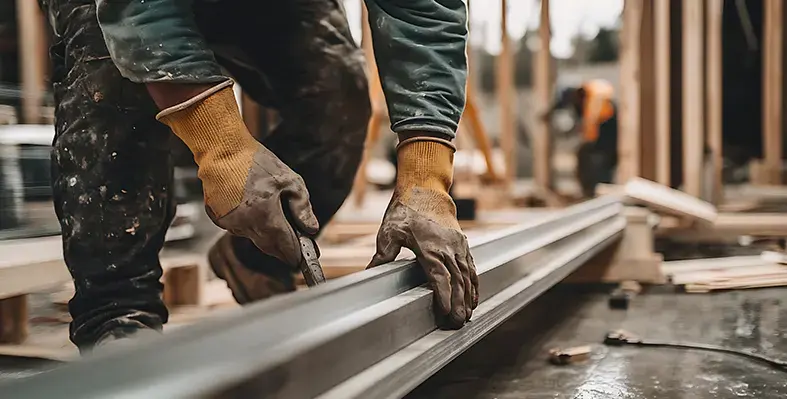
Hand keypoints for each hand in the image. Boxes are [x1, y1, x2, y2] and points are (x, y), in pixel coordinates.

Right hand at [157, 81, 317, 266]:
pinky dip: (248, 224)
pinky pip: (237, 228)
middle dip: (281, 248)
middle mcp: (245, 224)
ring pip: (252, 237)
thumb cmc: (256, 162)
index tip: (301, 259)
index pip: (284, 246)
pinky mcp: (217, 218)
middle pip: (268, 247)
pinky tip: (252, 208)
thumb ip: (302, 207)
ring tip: (272, 219)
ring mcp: (229, 222)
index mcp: (265, 216)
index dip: (295, 254)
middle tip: (292, 248)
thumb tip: (310, 229)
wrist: (223, 150)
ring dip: (264, 234)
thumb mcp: (290, 180)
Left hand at [368, 138, 478, 327]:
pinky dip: (474, 283)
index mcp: (430, 248)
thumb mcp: (390, 230)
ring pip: (467, 276)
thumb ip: (383, 254)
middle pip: (457, 281)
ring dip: (468, 297)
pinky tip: (474, 296)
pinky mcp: (462, 244)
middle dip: (459, 304)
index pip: (440, 277)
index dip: (444, 296)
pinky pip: (471, 267)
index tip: (445, 313)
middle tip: (457, 323)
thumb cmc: (406, 209)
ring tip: (467, 315)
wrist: (426, 188)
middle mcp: (448, 249)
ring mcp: (458, 246)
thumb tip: (370, 272)